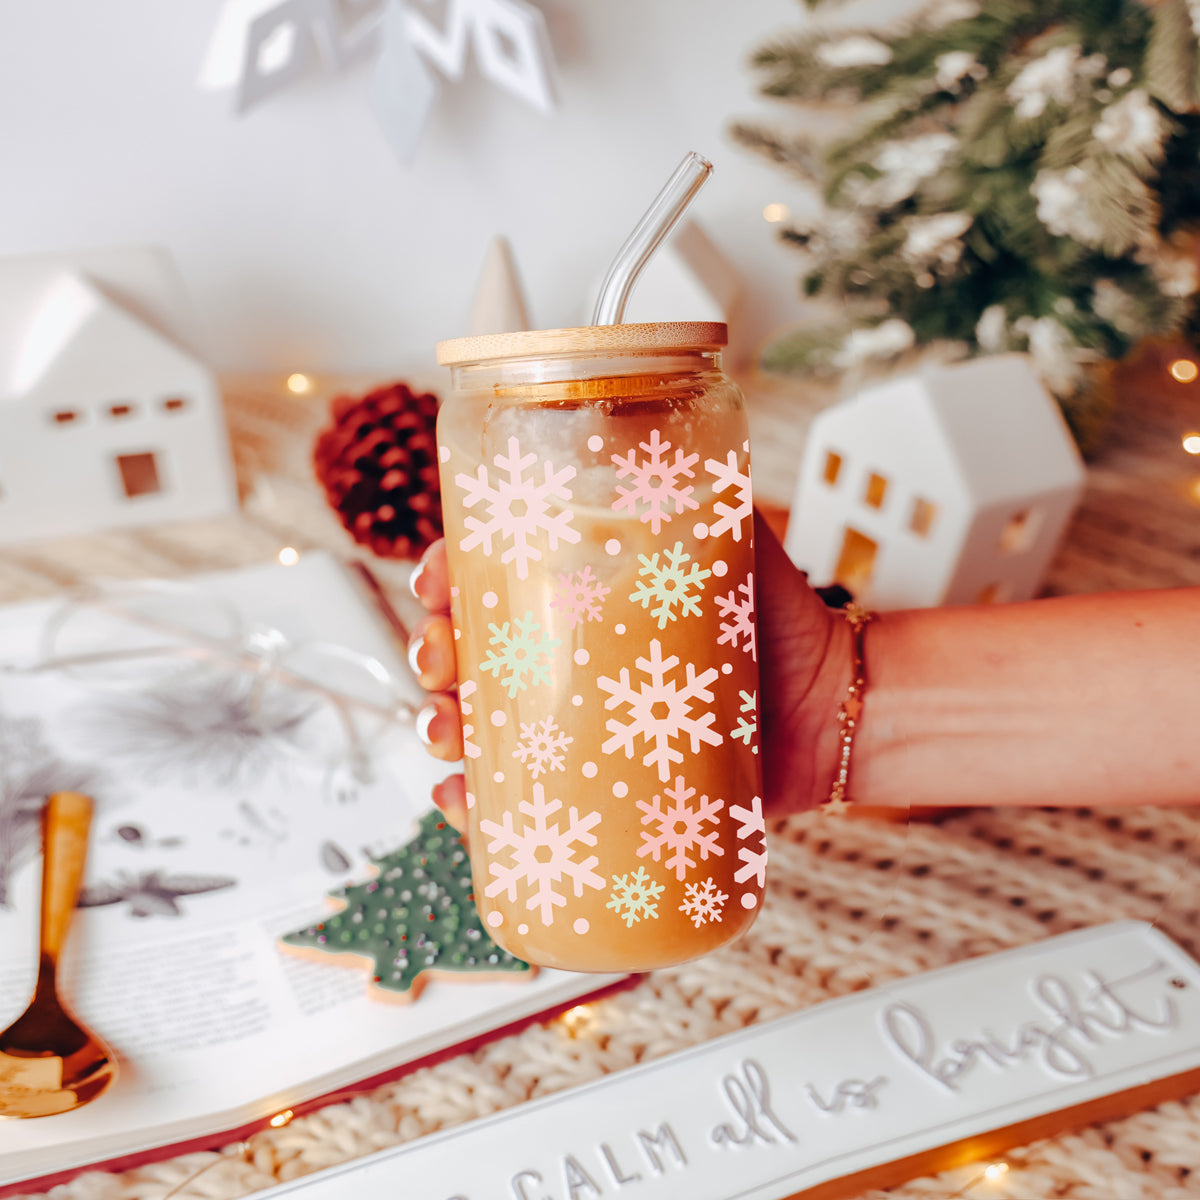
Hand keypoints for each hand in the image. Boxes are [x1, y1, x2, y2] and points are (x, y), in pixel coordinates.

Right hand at [406, 511, 848, 823]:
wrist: (834, 712)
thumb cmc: (785, 624)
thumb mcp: (735, 546)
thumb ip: (699, 495)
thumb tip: (656, 444)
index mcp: (584, 602)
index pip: (493, 581)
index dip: (444, 579)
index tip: (433, 582)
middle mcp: (571, 662)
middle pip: (470, 656)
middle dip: (431, 655)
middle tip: (440, 662)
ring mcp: (581, 728)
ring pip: (483, 729)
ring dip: (441, 729)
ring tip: (446, 733)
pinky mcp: (600, 788)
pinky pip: (525, 805)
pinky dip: (479, 808)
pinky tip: (464, 803)